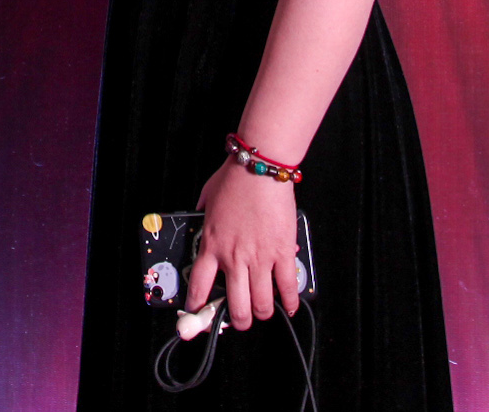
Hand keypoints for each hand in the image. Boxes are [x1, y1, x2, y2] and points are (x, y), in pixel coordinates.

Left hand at [184, 155, 300, 329]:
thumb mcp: (207, 198)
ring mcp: (259, 258)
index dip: (197, 306)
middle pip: (236, 306)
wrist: (260, 169)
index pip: (200, 286)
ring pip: (262, 304)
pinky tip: (290, 306)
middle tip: (240, 319)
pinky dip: (290, 301)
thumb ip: (202, 214)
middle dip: (238, 320)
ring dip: (262, 313)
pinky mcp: (282, 253)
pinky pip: (288, 287)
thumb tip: (198, 217)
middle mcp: (234, 258)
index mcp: (212, 245)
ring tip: (262, 312)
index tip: (198, 313)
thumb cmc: (234, 179)